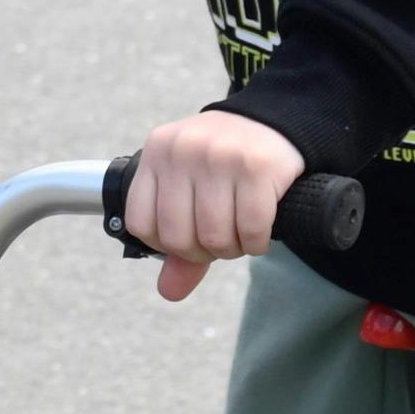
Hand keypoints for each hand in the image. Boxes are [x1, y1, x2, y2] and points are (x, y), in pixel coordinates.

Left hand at [120, 105, 303, 303]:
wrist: (274, 121)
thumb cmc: (224, 163)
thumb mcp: (191, 189)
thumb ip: (176, 241)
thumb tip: (168, 292)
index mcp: (157, 153)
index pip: (141, 224)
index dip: (167, 245)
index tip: (190, 237)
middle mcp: (182, 151)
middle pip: (179, 237)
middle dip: (204, 251)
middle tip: (222, 238)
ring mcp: (218, 156)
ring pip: (215, 237)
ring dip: (233, 249)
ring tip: (241, 233)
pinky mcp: (256, 166)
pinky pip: (251, 229)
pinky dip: (257, 242)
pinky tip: (260, 230)